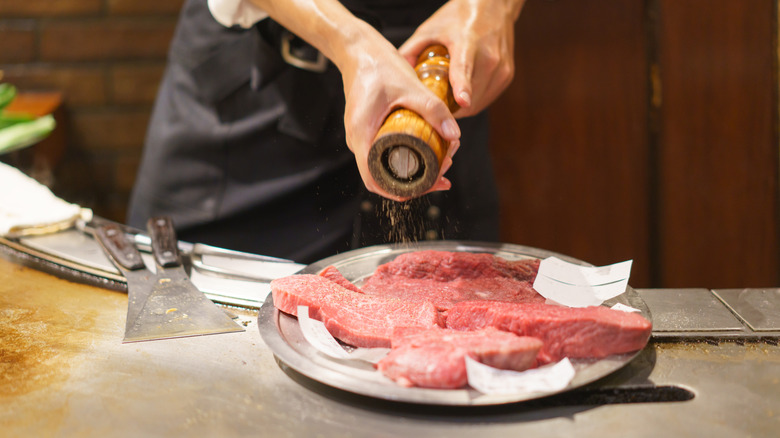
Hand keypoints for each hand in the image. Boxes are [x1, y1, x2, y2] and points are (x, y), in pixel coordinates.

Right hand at [337, 27, 461, 199]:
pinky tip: (428, 147)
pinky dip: (407, 153)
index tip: (426, 188)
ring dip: (414, 166)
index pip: (375, 179)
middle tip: (444, 172)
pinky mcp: (368, 129)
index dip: (400, 191)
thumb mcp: (411, 88)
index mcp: (362, 135)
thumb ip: (434, 110)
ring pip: (386, 164)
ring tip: (443, 158)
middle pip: (383, 177)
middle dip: (416, 180)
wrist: (359, 50)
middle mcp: (358, 141)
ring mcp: (362, 136)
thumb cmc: (378, 66)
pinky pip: (385, 151)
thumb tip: (455, 136)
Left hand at [399, 0, 524, 117]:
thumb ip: (411, 51)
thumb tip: (396, 75)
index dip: (463, 88)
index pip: (465, 69)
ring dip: (461, 109)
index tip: (462, 102)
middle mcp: (489, 56)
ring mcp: (501, 67)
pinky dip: (474, 102)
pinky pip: (487, 99)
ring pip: (479, 102)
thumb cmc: (459, 17)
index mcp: (468, 43)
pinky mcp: (507, 75)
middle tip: (432, 111)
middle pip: (470, 95)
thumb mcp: (430, 29)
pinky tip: (461, 97)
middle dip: (450, 108)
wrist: (493, 6)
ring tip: (446, 103)